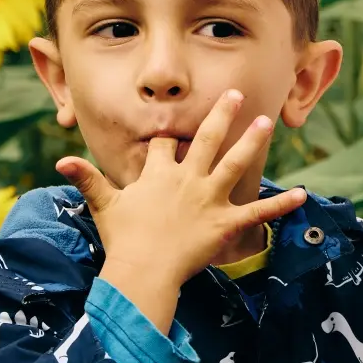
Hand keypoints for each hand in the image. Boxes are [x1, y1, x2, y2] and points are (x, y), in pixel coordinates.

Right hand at [55, 90, 304, 332]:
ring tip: (266, 122)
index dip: (166, 137)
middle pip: (206, 139)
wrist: (143, 269)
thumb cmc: (122, 239)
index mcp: (159, 174)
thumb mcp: (103, 205)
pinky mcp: (226, 222)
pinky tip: (302, 194)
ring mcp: (209, 198)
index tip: (171, 128)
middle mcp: (187, 179)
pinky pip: (258, 211)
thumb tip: (61, 160)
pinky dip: (280, 203)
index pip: (163, 145)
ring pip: (235, 163)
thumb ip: (87, 179)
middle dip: (221, 115)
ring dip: (251, 142)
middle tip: (236, 93)